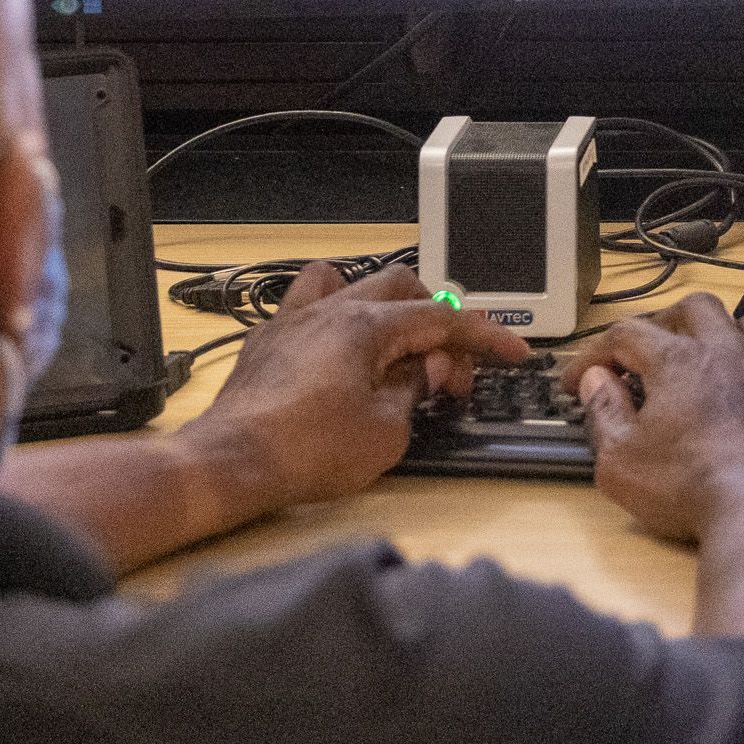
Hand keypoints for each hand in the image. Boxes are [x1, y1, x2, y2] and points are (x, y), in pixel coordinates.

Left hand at [187, 261, 528, 514]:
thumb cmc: (305, 452)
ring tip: (392, 341)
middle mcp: (328, 311)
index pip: (442, 317)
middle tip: (447, 369)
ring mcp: (293, 321)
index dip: (484, 336)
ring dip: (380, 304)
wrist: (232, 463)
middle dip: (435, 321)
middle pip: (400, 286)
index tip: (511, 350)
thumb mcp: (386, 431)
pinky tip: (338, 350)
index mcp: (365, 326)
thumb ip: (414, 390)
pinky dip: (333, 317)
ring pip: (347, 281)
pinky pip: (306, 305)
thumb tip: (424, 370)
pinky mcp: (267, 342)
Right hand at [560, 295, 743, 543]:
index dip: (596, 352)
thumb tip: (594, 382)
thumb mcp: (621, 461)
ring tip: (721, 352)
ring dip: (735, 331)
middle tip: (652, 349)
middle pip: (696, 308)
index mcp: (678, 362)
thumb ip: (603, 413)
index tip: (581, 378)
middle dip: (668, 322)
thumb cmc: (691, 490)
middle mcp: (731, 352)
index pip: (626, 334)